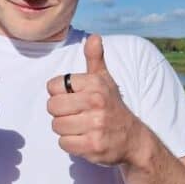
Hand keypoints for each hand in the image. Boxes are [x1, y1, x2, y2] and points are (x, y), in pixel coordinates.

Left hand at [46, 35, 141, 165]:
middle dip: (60, 113)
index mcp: (95, 84)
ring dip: (65, 129)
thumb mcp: (105, 80)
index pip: (53, 86)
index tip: (73, 98)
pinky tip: (84, 139)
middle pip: (52, 107)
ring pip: (57, 126)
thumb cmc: (111, 106)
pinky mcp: (93, 146)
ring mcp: (95, 125)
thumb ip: (95, 58)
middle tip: (76, 114)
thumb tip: (94, 37)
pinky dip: (70, 144)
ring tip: (81, 126)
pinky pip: (64, 143)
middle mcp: (96, 102)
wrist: (132, 138)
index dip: (59, 94)